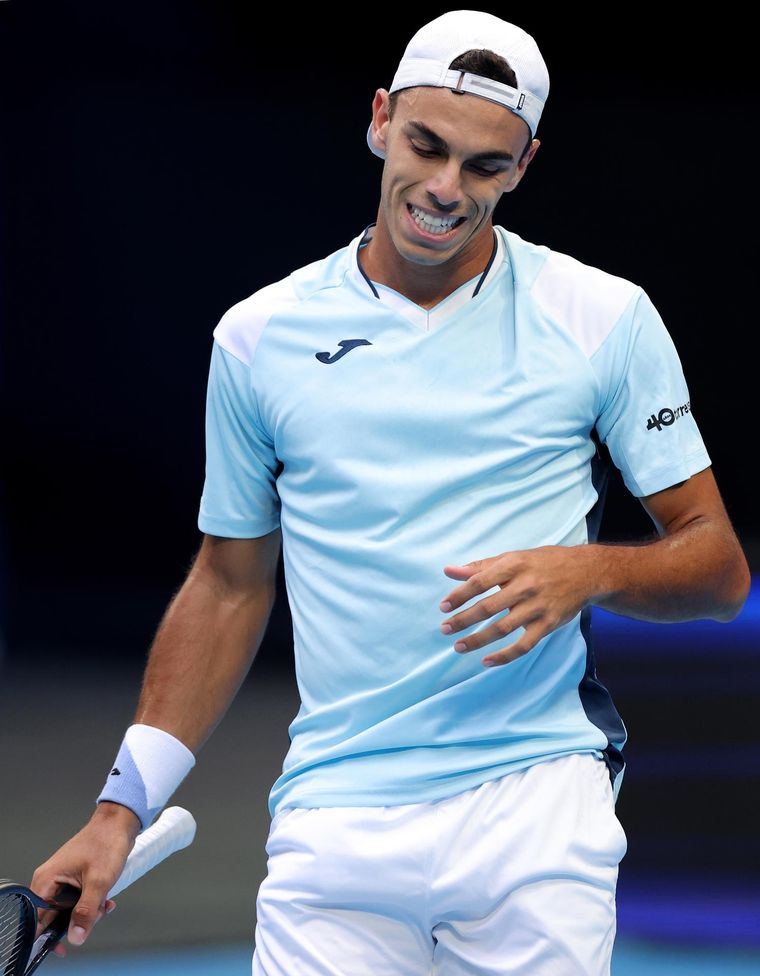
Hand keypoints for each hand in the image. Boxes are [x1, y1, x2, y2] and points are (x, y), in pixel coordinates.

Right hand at [31, 802, 140, 954]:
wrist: (119, 823)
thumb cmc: (106, 842)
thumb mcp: (98, 881)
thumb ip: (86, 911)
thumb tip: (75, 937)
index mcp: (46, 880)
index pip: (38, 919)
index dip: (52, 934)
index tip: (69, 941)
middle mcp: (50, 881)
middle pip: (55, 916)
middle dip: (78, 920)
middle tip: (97, 914)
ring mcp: (62, 880)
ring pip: (69, 910)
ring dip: (88, 912)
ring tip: (105, 904)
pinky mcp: (74, 879)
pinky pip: (78, 900)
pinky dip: (92, 903)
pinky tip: (106, 900)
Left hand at [439, 545, 594, 666]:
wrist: (586, 572)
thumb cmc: (543, 563)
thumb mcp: (513, 557)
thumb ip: (480, 566)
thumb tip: (449, 571)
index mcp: (513, 565)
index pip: (479, 582)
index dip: (459, 595)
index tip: (443, 607)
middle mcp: (525, 586)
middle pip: (488, 607)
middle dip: (463, 620)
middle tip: (445, 629)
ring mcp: (538, 607)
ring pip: (502, 628)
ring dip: (478, 640)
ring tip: (459, 646)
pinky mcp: (548, 624)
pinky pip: (524, 645)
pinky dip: (505, 655)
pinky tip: (487, 661)